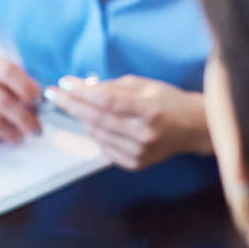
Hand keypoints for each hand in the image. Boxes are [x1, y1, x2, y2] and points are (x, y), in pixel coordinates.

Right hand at [0, 53, 42, 143]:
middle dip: (24, 118)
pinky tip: (1, 140)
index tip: (38, 102)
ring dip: (11, 132)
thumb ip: (9, 82)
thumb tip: (38, 101)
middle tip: (36, 128)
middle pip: (2, 100)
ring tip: (20, 137)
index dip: (26, 87)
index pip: (7, 71)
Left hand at [51, 74, 211, 169]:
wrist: (194, 128)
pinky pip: (104, 147)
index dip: (81, 92)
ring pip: (97, 134)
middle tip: (54, 94)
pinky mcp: (136, 164)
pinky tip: (98, 124)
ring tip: (76, 106)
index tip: (63, 83)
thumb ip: (111, 86)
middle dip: (71, 105)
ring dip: (82, 119)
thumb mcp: (144, 86)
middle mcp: (144, 134)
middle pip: (97, 119)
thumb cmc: (167, 101)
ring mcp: (139, 152)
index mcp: (150, 110)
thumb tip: (79, 86)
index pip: (107, 101)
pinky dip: (96, 134)